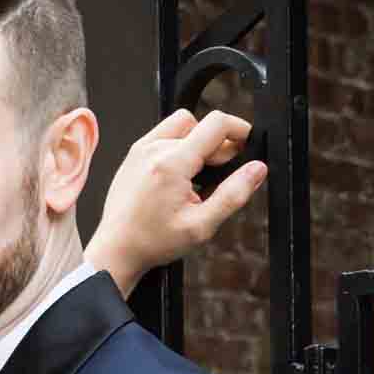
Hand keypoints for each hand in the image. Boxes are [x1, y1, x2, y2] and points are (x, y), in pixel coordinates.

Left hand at [85, 109, 266, 297]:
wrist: (116, 250)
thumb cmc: (152, 241)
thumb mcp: (202, 225)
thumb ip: (234, 194)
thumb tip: (257, 169)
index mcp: (171, 163)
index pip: (217, 123)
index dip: (240, 131)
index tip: (246, 147)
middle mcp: (153, 149)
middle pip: (202, 124)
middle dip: (218, 146)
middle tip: (217, 177)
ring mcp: (140, 149)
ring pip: (183, 125)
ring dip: (197, 142)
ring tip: (197, 176)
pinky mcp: (134, 154)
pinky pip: (164, 134)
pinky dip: (179, 146)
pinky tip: (179, 175)